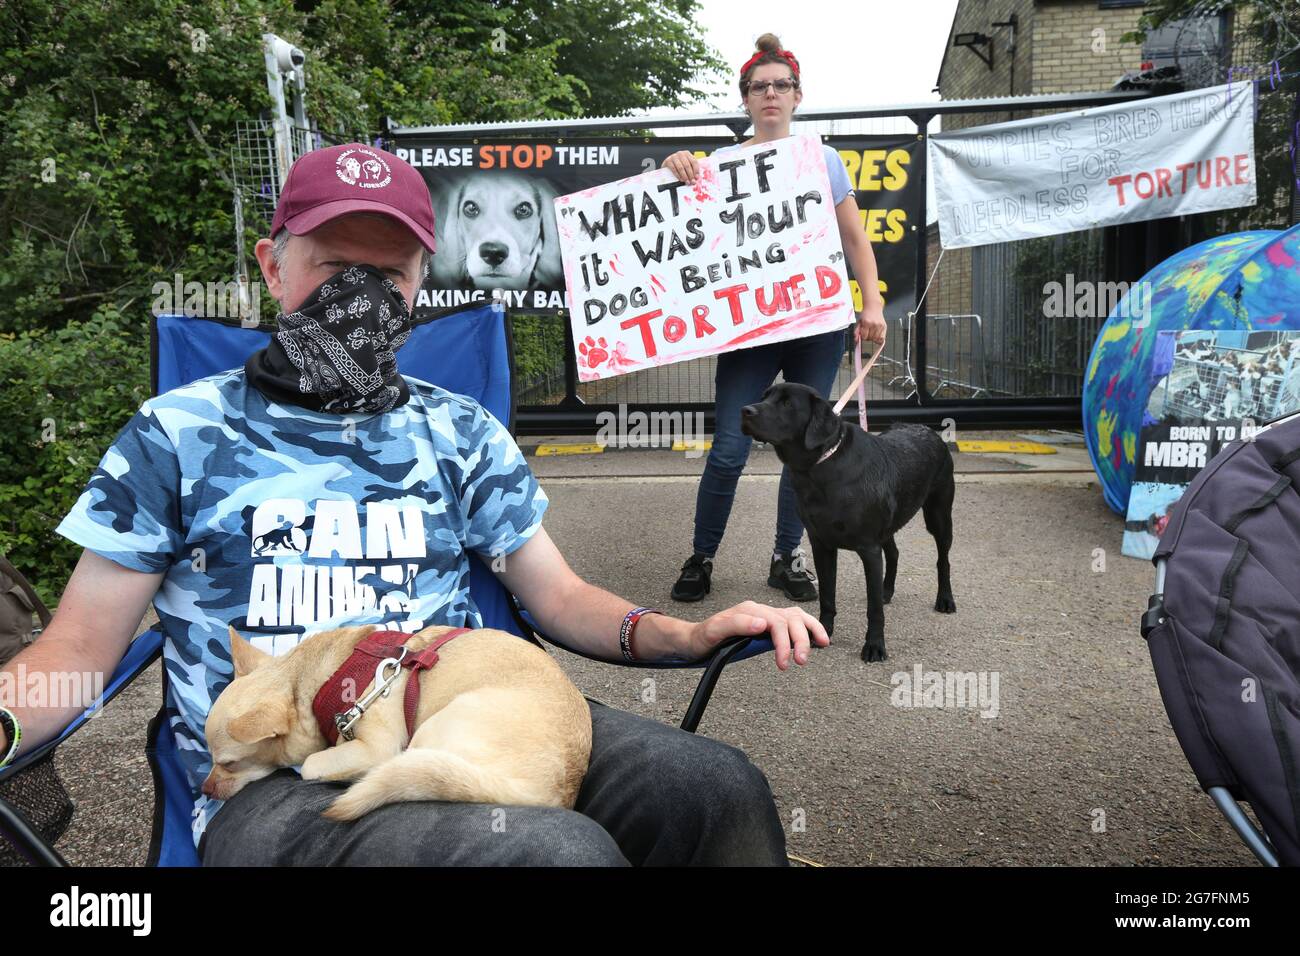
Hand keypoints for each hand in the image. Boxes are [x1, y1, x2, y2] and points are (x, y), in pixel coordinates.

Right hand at [662, 150, 698, 183]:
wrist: (668, 164)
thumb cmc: (679, 165)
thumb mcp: (686, 164)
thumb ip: (692, 169)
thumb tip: (696, 178)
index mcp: (687, 154)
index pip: (694, 161)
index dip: (696, 170)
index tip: (697, 177)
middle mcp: (681, 154)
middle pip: (687, 165)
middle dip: (690, 175)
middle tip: (692, 182)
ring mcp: (674, 157)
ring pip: (681, 168)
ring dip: (684, 176)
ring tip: (686, 182)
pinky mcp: (668, 161)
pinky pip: (674, 169)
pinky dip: (678, 175)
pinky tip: (681, 179)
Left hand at [685, 600, 829, 670]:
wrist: (694, 640)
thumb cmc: (703, 637)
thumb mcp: (713, 632)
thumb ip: (736, 625)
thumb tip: (762, 623)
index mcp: (750, 611)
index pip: (776, 623)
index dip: (784, 643)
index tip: (784, 664)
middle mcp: (761, 611)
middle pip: (791, 619)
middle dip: (801, 640)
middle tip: (801, 661)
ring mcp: (766, 617)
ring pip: (797, 617)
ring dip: (810, 631)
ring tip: (822, 644)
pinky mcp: (768, 626)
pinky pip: (793, 623)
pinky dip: (807, 629)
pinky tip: (815, 639)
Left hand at [854, 302, 886, 347]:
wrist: (873, 307)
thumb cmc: (866, 314)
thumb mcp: (859, 322)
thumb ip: (856, 331)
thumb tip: (856, 340)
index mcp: (867, 322)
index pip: (864, 336)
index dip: (863, 337)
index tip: (863, 334)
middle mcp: (874, 324)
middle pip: (870, 338)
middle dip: (867, 338)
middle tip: (867, 333)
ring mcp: (880, 326)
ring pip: (876, 339)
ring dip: (873, 339)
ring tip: (871, 334)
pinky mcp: (884, 326)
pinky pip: (882, 338)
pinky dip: (879, 339)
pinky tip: (876, 336)